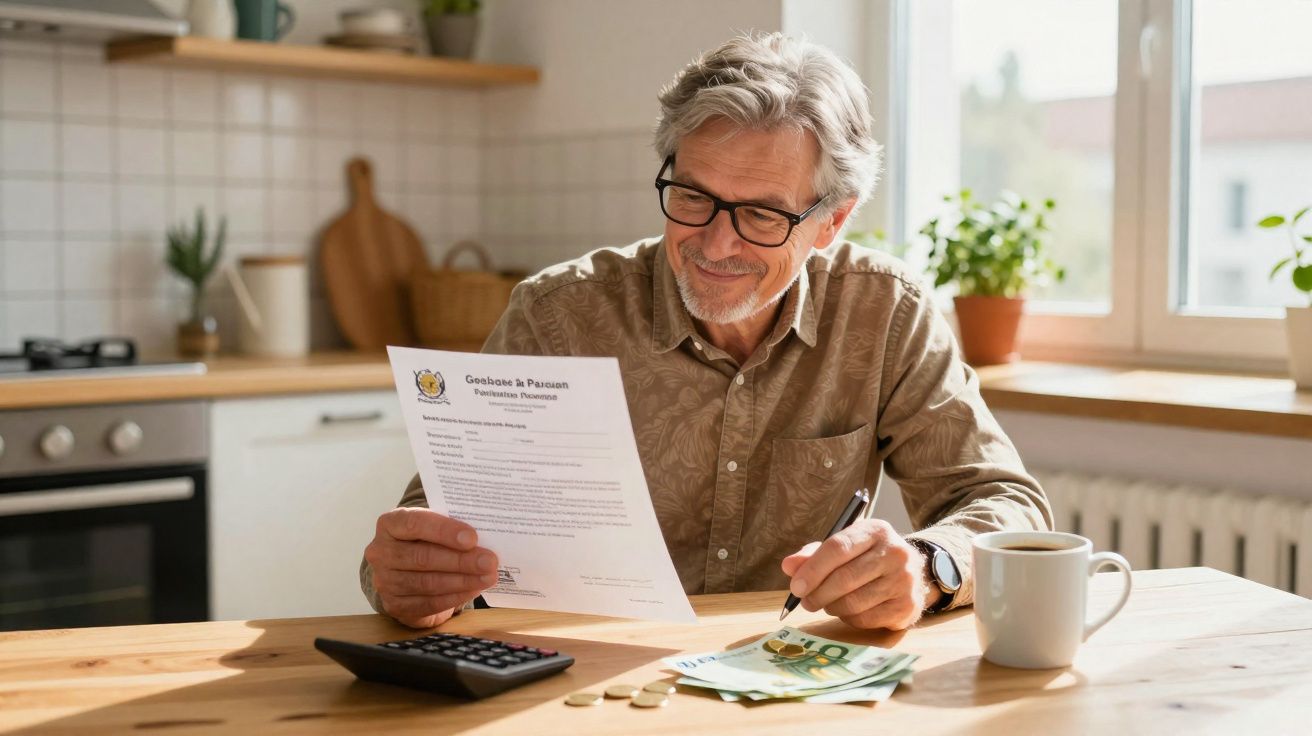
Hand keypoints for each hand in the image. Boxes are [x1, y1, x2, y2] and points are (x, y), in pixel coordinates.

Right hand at [364, 507, 499, 628]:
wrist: (407, 569)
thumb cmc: (427, 540)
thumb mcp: (433, 526)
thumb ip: (451, 528)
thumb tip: (487, 535)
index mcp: (390, 523)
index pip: (414, 523)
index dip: (444, 531)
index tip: (472, 538)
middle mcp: (381, 551)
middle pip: (423, 557)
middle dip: (461, 560)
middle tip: (489, 561)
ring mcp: (384, 580)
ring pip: (427, 582)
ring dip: (462, 581)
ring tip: (487, 577)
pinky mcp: (394, 605)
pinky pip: (428, 603)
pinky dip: (454, 597)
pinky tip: (473, 590)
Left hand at [780, 518, 931, 629]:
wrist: (912, 573)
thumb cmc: (868, 558)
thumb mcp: (844, 547)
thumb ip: (813, 555)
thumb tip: (788, 566)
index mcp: (876, 531)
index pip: (837, 548)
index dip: (812, 570)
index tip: (795, 586)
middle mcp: (895, 553)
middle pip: (844, 578)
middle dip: (817, 593)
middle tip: (805, 601)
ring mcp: (905, 581)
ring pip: (853, 602)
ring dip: (831, 607)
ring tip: (827, 604)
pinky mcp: (907, 606)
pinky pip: (866, 618)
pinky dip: (848, 618)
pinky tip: (847, 611)